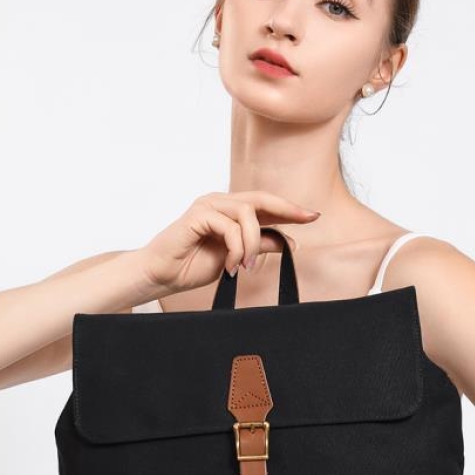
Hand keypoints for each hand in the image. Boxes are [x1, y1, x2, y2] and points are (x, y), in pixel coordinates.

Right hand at [135, 192, 320, 297]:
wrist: (160, 275)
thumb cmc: (191, 266)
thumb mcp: (236, 258)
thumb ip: (259, 246)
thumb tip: (288, 241)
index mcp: (227, 211)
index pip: (263, 204)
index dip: (289, 208)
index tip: (313, 216)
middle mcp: (219, 203)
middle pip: (259, 198)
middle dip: (287, 208)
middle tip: (307, 220)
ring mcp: (208, 206)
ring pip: (247, 214)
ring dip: (253, 242)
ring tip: (246, 266)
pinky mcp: (197, 215)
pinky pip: (230, 227)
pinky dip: (237, 248)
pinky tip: (230, 265)